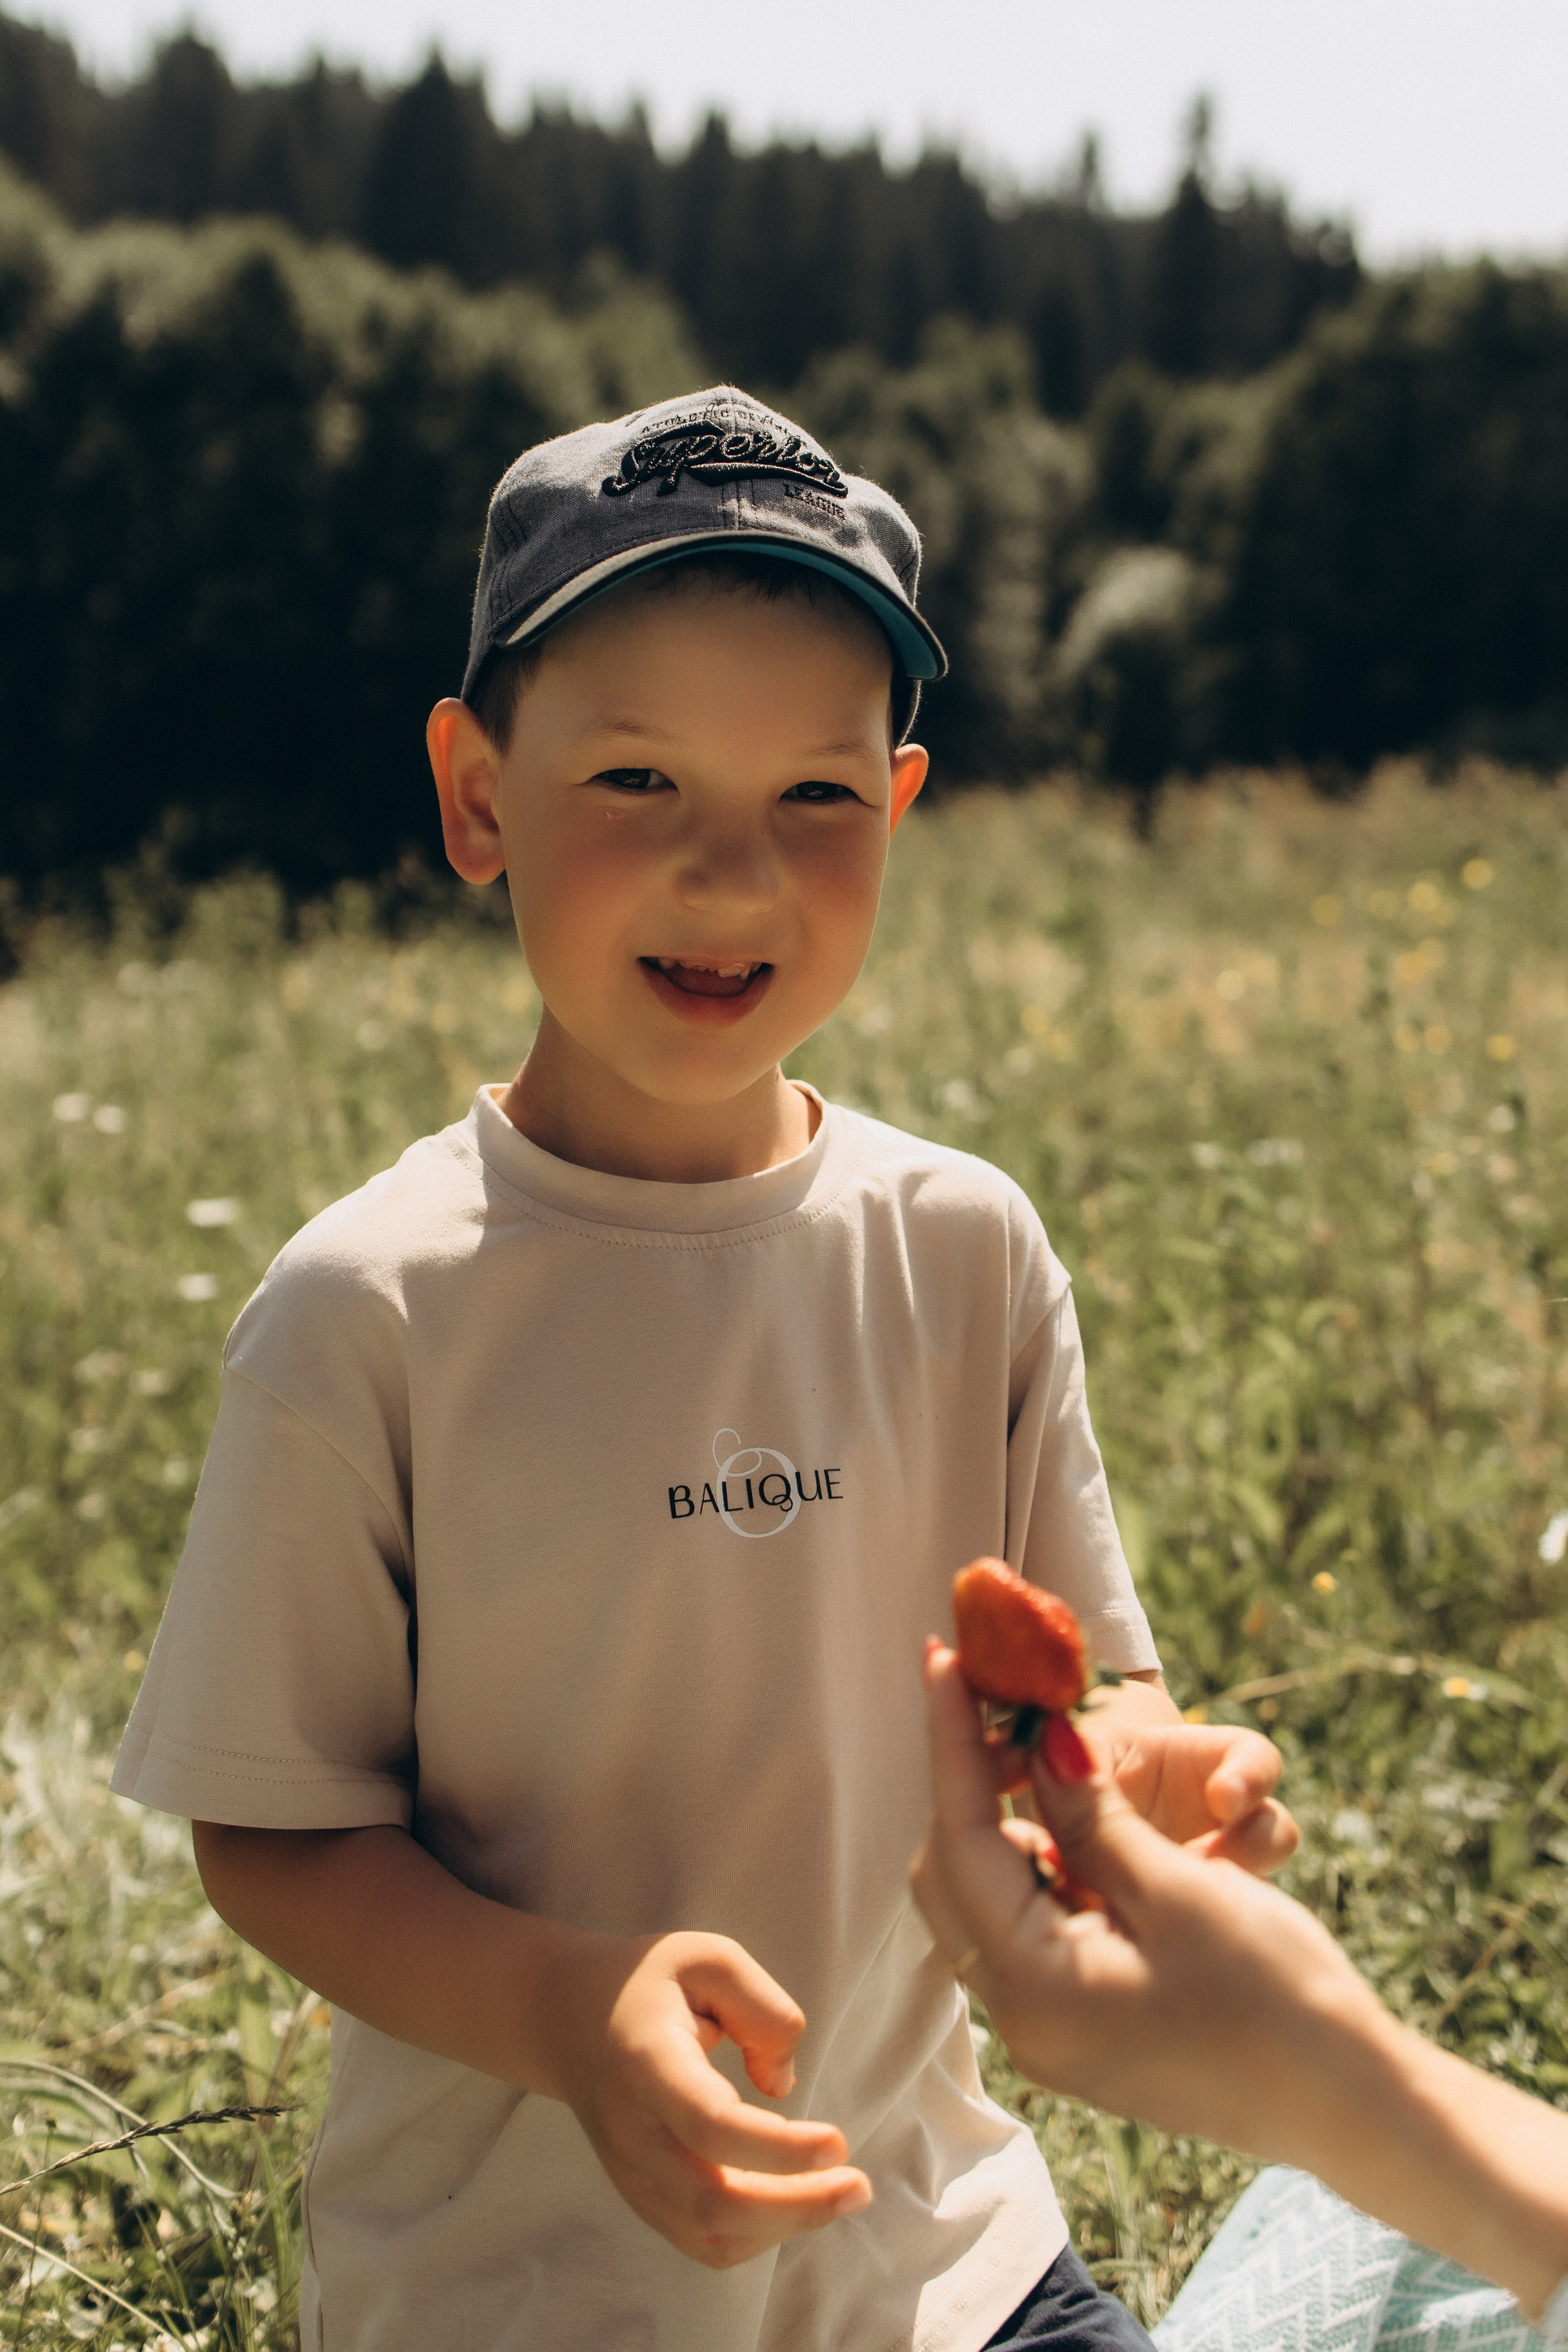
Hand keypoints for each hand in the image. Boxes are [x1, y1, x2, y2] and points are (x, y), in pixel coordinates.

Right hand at [545, 1928, 870, 2268]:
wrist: (571, 2017)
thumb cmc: (653, 1983)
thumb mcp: (710, 1958)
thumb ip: (762, 2009)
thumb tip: (783, 2088)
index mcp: (647, 2064)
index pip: (711, 2126)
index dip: (780, 2149)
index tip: (838, 2142)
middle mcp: (633, 2131)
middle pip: (712, 2200)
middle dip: (797, 2208)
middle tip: (859, 2186)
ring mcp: (631, 2173)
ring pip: (709, 2234)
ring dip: (784, 2228)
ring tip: (839, 2193)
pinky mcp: (641, 2195)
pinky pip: (700, 2242)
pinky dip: (754, 2238)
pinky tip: (791, 2204)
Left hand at [912, 1643, 1376, 2155]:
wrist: (1351, 2105)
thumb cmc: (1279, 1998)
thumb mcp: (1179, 1890)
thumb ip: (1092, 1817)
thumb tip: (1041, 1743)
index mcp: (1035, 1990)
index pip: (960, 1839)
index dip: (951, 1740)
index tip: (940, 1657)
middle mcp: (1023, 2023)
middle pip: (954, 1875)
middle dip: (967, 1784)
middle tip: (987, 1700)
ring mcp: (1052, 2035)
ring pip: (989, 1901)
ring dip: (1004, 1824)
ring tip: (1038, 1752)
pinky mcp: (1085, 2032)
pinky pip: (1031, 1932)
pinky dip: (1042, 1868)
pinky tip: (1078, 1823)